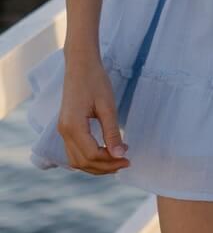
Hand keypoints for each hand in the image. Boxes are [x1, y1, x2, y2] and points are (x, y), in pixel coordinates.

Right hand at [57, 58, 129, 174]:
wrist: (80, 65)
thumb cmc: (95, 81)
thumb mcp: (107, 106)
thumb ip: (112, 132)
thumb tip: (120, 155)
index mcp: (73, 126)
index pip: (91, 155)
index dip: (110, 161)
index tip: (128, 158)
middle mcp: (64, 132)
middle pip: (83, 162)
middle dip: (105, 167)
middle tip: (126, 162)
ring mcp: (63, 131)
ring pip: (76, 161)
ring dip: (96, 166)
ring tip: (117, 161)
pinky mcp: (66, 128)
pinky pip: (74, 152)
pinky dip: (89, 158)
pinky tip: (104, 154)